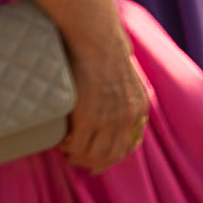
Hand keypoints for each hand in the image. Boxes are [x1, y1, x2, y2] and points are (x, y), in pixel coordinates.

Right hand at [61, 35, 150, 173]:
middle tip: (76, 157)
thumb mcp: (127, 76)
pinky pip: (77, 146)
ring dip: (79, 156)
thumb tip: (116, 97)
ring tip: (67, 149)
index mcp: (139, 107)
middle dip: (93, 161)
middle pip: (111, 155)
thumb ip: (124, 94)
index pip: (128, 145)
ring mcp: (109, 120)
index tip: (98, 161)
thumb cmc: (106, 52)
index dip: (111, 157)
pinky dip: (68, 148)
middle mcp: (128, 117)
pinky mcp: (88, 119)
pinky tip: (62, 141)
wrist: (98, 41)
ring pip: (93, 154)